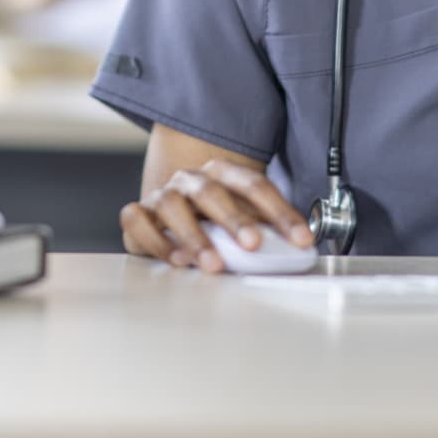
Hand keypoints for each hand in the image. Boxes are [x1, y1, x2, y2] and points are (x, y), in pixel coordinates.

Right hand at [119, 157, 312, 272]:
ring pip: (172, 205)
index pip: (254, 184)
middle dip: (235, 219)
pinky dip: (157, 241)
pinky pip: (138, 221)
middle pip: (211, 191)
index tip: (301, 239)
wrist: (167, 219)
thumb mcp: (241, 221)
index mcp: (221, 173)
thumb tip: (300, 247)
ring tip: (213, 263)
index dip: (280, 211)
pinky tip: (177, 261)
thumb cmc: (211, 222)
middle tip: (253, 244)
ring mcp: (162, 195)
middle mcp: (190, 179)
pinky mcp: (137, 215)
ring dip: (195, 236)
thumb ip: (265, 229)